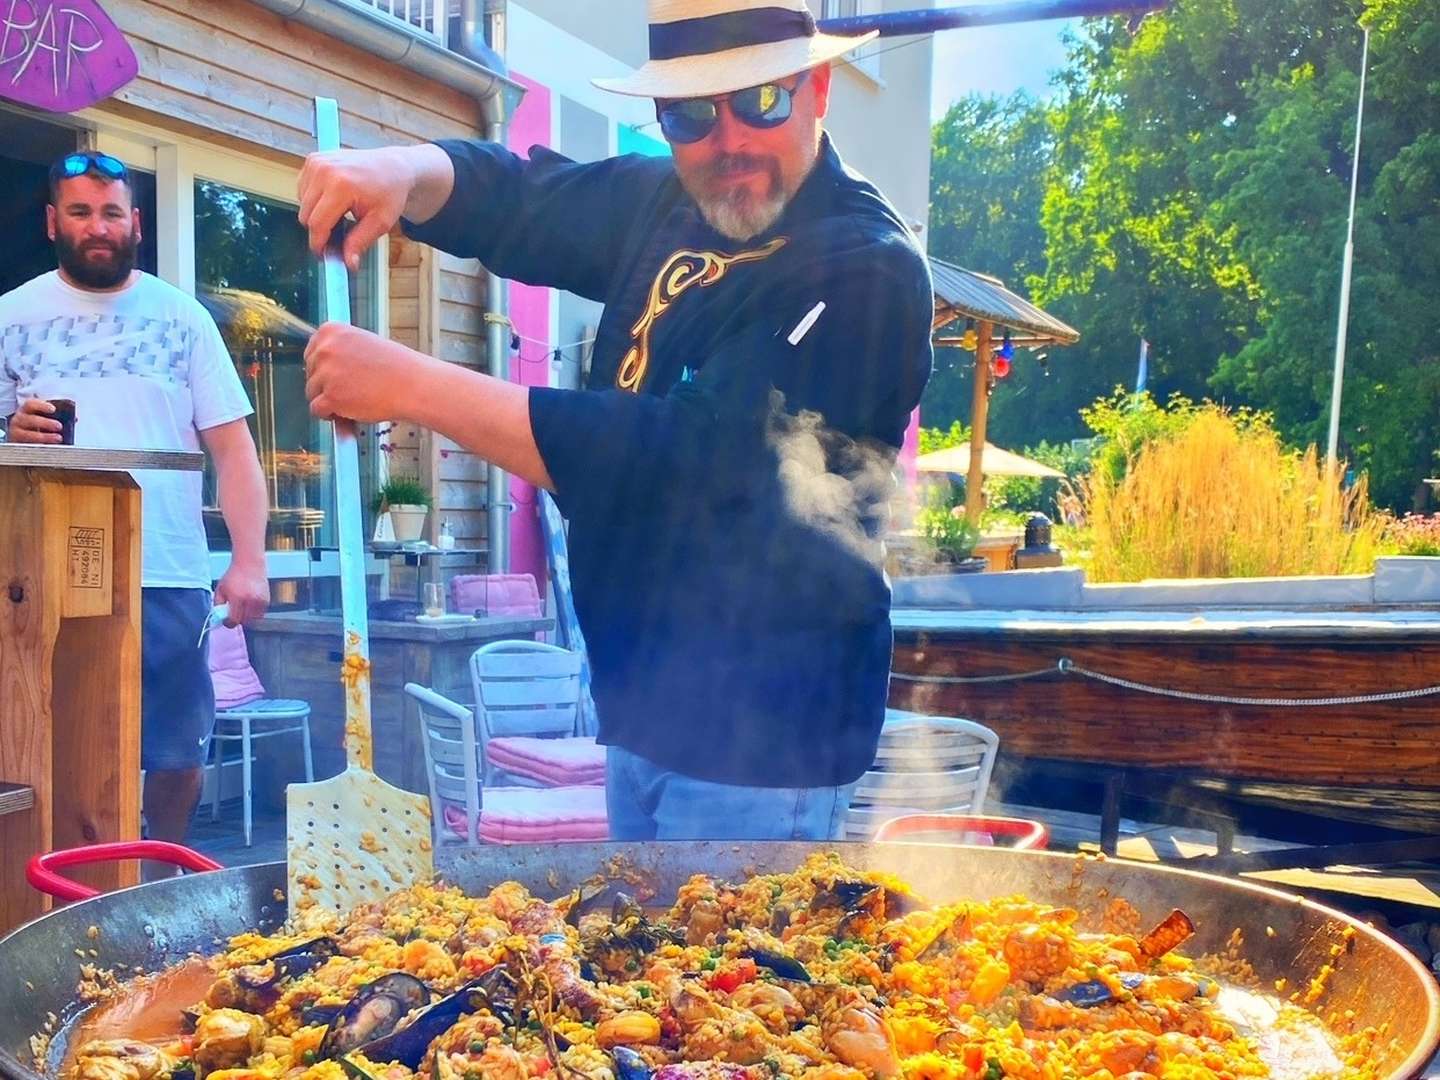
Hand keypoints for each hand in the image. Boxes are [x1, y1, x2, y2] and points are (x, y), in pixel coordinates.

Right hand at [6, 398, 62, 443]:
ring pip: (27, 434)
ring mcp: (17, 432)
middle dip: (45, 423)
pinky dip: (39, 446)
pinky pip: (28, 446)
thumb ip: (57, 415)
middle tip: (59, 426)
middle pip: (30, 419)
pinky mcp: (18, 444)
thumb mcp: (44, 416)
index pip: (30, 404)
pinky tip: (49, 446)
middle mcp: (19, 420)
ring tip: (58, 438)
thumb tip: (75, 419)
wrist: (23, 436)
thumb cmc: (36, 423)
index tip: (53, 409)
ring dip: (44, 437)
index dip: (42, 406)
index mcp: (26, 410)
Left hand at [215, 559, 268, 625]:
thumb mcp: (220, 589)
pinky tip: (249, 605)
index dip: (228, 623)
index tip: (226, 621)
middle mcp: (250, 600)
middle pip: (244, 621)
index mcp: (237, 598)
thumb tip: (219, 618)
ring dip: (247, 617)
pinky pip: (260, 614)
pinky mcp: (266, 600)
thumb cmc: (233, 576)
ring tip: (242, 609)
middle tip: (234, 614)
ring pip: (253, 620)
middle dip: (238, 620)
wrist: (249, 564)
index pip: (233, 620)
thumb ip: (218, 604)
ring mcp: (260, 601)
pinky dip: (255, 613)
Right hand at [298, 146, 415, 269]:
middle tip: (338, 236)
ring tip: (341, 214)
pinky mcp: (313, 159)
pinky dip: (314, 200)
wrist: (393, 167)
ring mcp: (316, 162)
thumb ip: (360, 243)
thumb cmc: (389, 192)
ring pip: (302, 203)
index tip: (323, 255)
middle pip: (306, 215)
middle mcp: (324, 170)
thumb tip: (348, 264)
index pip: (317, 223)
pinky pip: (303, 190)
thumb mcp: (380, 222)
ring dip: (317, 214)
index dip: (319, 243)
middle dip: (319, 230)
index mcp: (341, 185)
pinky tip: (333, 200)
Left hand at [305, 323, 429, 423]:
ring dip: (329, 400)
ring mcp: (326, 373)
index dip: (325, 368)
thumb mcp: (363, 344)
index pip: (311, 352)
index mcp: (331, 331)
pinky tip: (349, 411)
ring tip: (354, 399)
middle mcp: (325, 349)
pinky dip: (330, 415)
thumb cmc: (395, 368)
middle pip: (310, 373)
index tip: (341, 374)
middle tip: (352, 389)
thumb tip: (320, 369)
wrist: (412, 385)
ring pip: (311, 393)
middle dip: (326, 384)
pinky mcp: (330, 397)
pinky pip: (317, 410)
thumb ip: (339, 351)